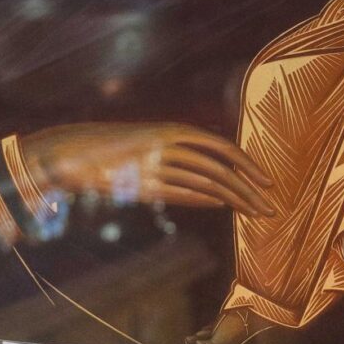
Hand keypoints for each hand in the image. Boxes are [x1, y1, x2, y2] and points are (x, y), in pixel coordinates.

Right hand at [20, 122, 273, 222]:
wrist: (72, 152)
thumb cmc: (113, 153)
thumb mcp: (150, 153)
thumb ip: (178, 167)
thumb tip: (215, 193)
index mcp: (171, 130)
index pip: (220, 148)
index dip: (247, 164)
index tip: (267, 182)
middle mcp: (167, 143)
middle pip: (219, 167)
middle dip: (249, 188)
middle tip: (271, 206)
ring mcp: (155, 160)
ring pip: (206, 179)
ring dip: (235, 197)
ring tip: (256, 212)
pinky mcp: (142, 180)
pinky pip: (180, 190)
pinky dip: (204, 198)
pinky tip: (223, 205)